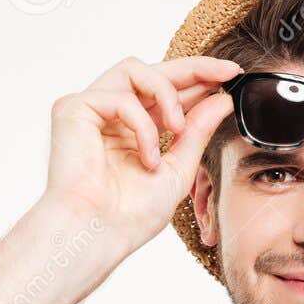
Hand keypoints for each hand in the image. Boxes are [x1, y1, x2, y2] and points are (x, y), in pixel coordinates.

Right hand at [43, 55, 240, 257]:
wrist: (100, 235)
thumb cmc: (130, 215)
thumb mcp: (178, 169)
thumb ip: (197, 132)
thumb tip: (221, 101)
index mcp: (131, 129)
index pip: (165, 92)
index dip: (197, 79)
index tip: (230, 76)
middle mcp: (109, 115)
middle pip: (152, 70)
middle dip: (194, 68)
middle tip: (227, 72)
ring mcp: (90, 110)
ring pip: (134, 69)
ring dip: (166, 93)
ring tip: (179, 128)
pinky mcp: (72, 109)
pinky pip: (119, 97)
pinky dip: (141, 124)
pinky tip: (146, 157)